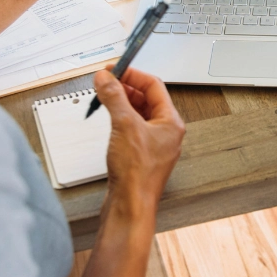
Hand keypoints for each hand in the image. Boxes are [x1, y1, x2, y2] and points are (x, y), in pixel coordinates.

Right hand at [94, 65, 184, 217]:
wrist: (130, 206)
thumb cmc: (137, 175)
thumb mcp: (124, 125)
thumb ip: (114, 97)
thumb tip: (107, 79)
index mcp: (171, 122)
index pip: (154, 86)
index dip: (133, 74)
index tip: (115, 69)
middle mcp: (165, 133)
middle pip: (146, 99)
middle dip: (125, 88)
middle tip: (107, 81)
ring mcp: (153, 145)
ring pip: (138, 114)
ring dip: (121, 103)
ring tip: (105, 96)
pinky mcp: (140, 156)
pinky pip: (131, 129)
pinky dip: (119, 119)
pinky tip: (108, 119)